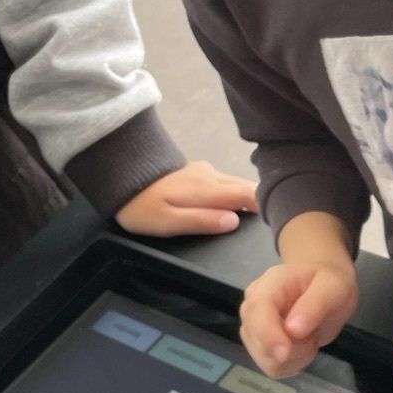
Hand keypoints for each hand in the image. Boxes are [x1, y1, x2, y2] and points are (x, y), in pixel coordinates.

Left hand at [114, 160, 257, 236]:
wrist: (116, 174)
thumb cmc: (141, 205)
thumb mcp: (167, 221)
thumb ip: (201, 221)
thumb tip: (234, 221)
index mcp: (208, 189)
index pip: (249, 195)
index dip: (266, 207)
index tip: (275, 222)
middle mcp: (211, 176)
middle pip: (246, 187)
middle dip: (260, 201)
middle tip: (270, 221)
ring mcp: (203, 170)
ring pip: (235, 183)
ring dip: (246, 196)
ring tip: (253, 214)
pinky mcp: (194, 170)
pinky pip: (223, 181)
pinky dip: (233, 191)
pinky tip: (228, 202)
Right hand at [240, 259, 358, 378]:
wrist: (324, 287)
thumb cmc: (329, 282)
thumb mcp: (334, 286)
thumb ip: (315, 305)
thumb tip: (293, 330)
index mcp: (268, 286)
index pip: (256, 312)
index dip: (267, 335)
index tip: (285, 353)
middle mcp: (253, 308)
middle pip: (258, 341)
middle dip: (292, 348)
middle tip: (313, 331)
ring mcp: (254, 329)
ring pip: (267, 360)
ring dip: (296, 357)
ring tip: (309, 336)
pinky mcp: (261, 347)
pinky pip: (274, 368)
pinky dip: (294, 364)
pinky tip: (304, 347)